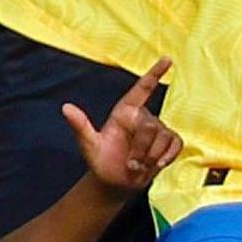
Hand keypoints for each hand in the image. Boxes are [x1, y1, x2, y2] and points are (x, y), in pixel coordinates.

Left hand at [59, 59, 181, 192]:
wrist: (115, 182)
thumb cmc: (101, 160)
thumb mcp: (88, 144)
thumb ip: (80, 126)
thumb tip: (66, 107)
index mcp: (124, 112)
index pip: (141, 89)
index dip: (154, 73)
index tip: (166, 59)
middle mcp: (142, 117)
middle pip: (150, 125)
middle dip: (141, 148)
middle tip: (131, 163)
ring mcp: (157, 130)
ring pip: (164, 136)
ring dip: (151, 156)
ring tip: (138, 166)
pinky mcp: (168, 143)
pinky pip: (176, 143)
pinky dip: (168, 156)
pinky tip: (157, 164)